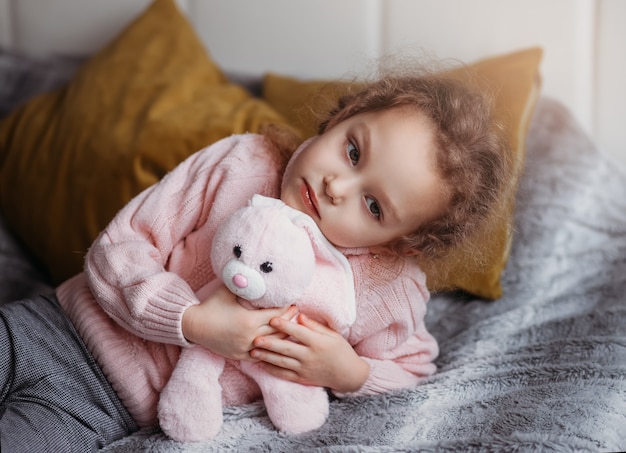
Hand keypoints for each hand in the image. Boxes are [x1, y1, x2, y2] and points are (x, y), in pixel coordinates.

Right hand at [182, 285, 298, 360]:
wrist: (193, 325)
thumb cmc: (211, 305)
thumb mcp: (228, 290)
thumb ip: (244, 282)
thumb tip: (256, 269)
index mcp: (249, 321)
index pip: (276, 315)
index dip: (286, 309)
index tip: (293, 302)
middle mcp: (249, 337)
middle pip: (277, 330)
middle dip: (288, 321)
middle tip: (296, 312)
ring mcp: (245, 349)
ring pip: (271, 345)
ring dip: (282, 336)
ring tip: (289, 327)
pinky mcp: (240, 356)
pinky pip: (261, 356)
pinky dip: (270, 349)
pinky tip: (277, 344)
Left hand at [250, 313, 369, 392]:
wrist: (348, 375)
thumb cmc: (341, 351)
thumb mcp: (332, 335)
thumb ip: (315, 326)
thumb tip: (299, 315)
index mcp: (318, 343)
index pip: (298, 332)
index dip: (285, 325)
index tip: (272, 319)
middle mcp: (310, 356)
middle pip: (286, 348)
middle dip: (270, 343)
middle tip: (255, 338)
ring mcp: (305, 369)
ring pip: (282, 362)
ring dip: (266, 357)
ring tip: (253, 351)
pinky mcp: (302, 379)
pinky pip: (284, 375)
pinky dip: (272, 370)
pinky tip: (261, 364)